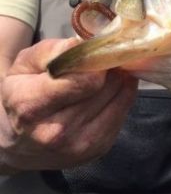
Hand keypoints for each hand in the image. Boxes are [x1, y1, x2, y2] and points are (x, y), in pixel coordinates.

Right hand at [0, 38, 137, 171]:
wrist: (21, 142)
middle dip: (108, 69)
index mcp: (31, 106)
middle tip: (101, 62)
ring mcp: (81, 145)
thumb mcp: (24, 66)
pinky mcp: (100, 148)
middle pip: (107, 86)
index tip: (93, 54)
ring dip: (117, 81)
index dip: (94, 61)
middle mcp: (56, 132)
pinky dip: (121, 96)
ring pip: (120, 96)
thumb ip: (52, 52)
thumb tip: (82, 44)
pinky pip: (125, 110)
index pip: (85, 80)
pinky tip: (107, 92)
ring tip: (103, 76)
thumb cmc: (24, 94)